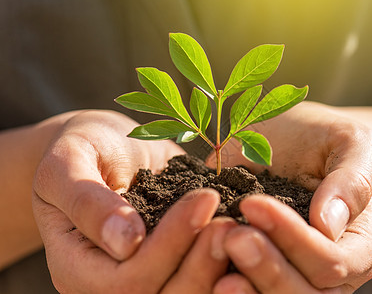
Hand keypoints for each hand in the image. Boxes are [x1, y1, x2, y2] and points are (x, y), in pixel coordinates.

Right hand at [32, 110, 233, 292]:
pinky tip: (245, 237)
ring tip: (239, 228)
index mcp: (76, 267)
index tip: (203, 199)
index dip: (168, 246)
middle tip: (229, 223)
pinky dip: (225, 265)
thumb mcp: (69, 162)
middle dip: (200, 263)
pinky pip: (201, 277)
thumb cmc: (84, 148)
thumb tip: (126, 242)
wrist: (108, 147)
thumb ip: (86, 200)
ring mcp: (145, 274)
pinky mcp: (171, 262)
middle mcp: (111, 281)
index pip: (126, 280)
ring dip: (217, 268)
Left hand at [208, 101, 371, 291]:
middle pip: (304, 293)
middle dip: (267, 268)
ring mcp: (294, 276)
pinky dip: (232, 290)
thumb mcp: (349, 142)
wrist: (290, 143)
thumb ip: (352, 180)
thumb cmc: (321, 140)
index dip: (293, 238)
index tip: (253, 203)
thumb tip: (328, 224)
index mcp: (359, 247)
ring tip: (216, 271)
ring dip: (247, 289)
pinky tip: (210, 276)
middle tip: (231, 237)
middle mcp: (330, 273)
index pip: (331, 262)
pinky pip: (249, 290)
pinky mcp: (260, 271)